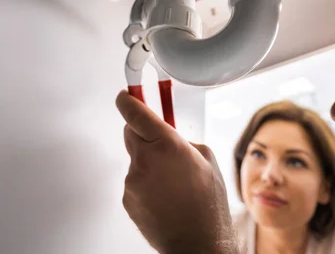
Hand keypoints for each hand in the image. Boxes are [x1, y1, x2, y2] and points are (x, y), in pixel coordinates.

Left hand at [117, 91, 237, 253]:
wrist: (197, 242)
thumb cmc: (208, 205)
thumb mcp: (207, 160)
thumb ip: (184, 141)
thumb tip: (171, 136)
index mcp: (167, 145)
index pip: (135, 112)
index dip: (128, 100)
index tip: (126, 95)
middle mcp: (145, 160)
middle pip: (130, 132)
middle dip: (142, 131)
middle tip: (160, 142)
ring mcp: (133, 180)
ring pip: (135, 159)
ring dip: (148, 162)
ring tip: (171, 182)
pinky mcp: (128, 198)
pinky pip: (134, 180)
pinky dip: (145, 183)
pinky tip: (164, 196)